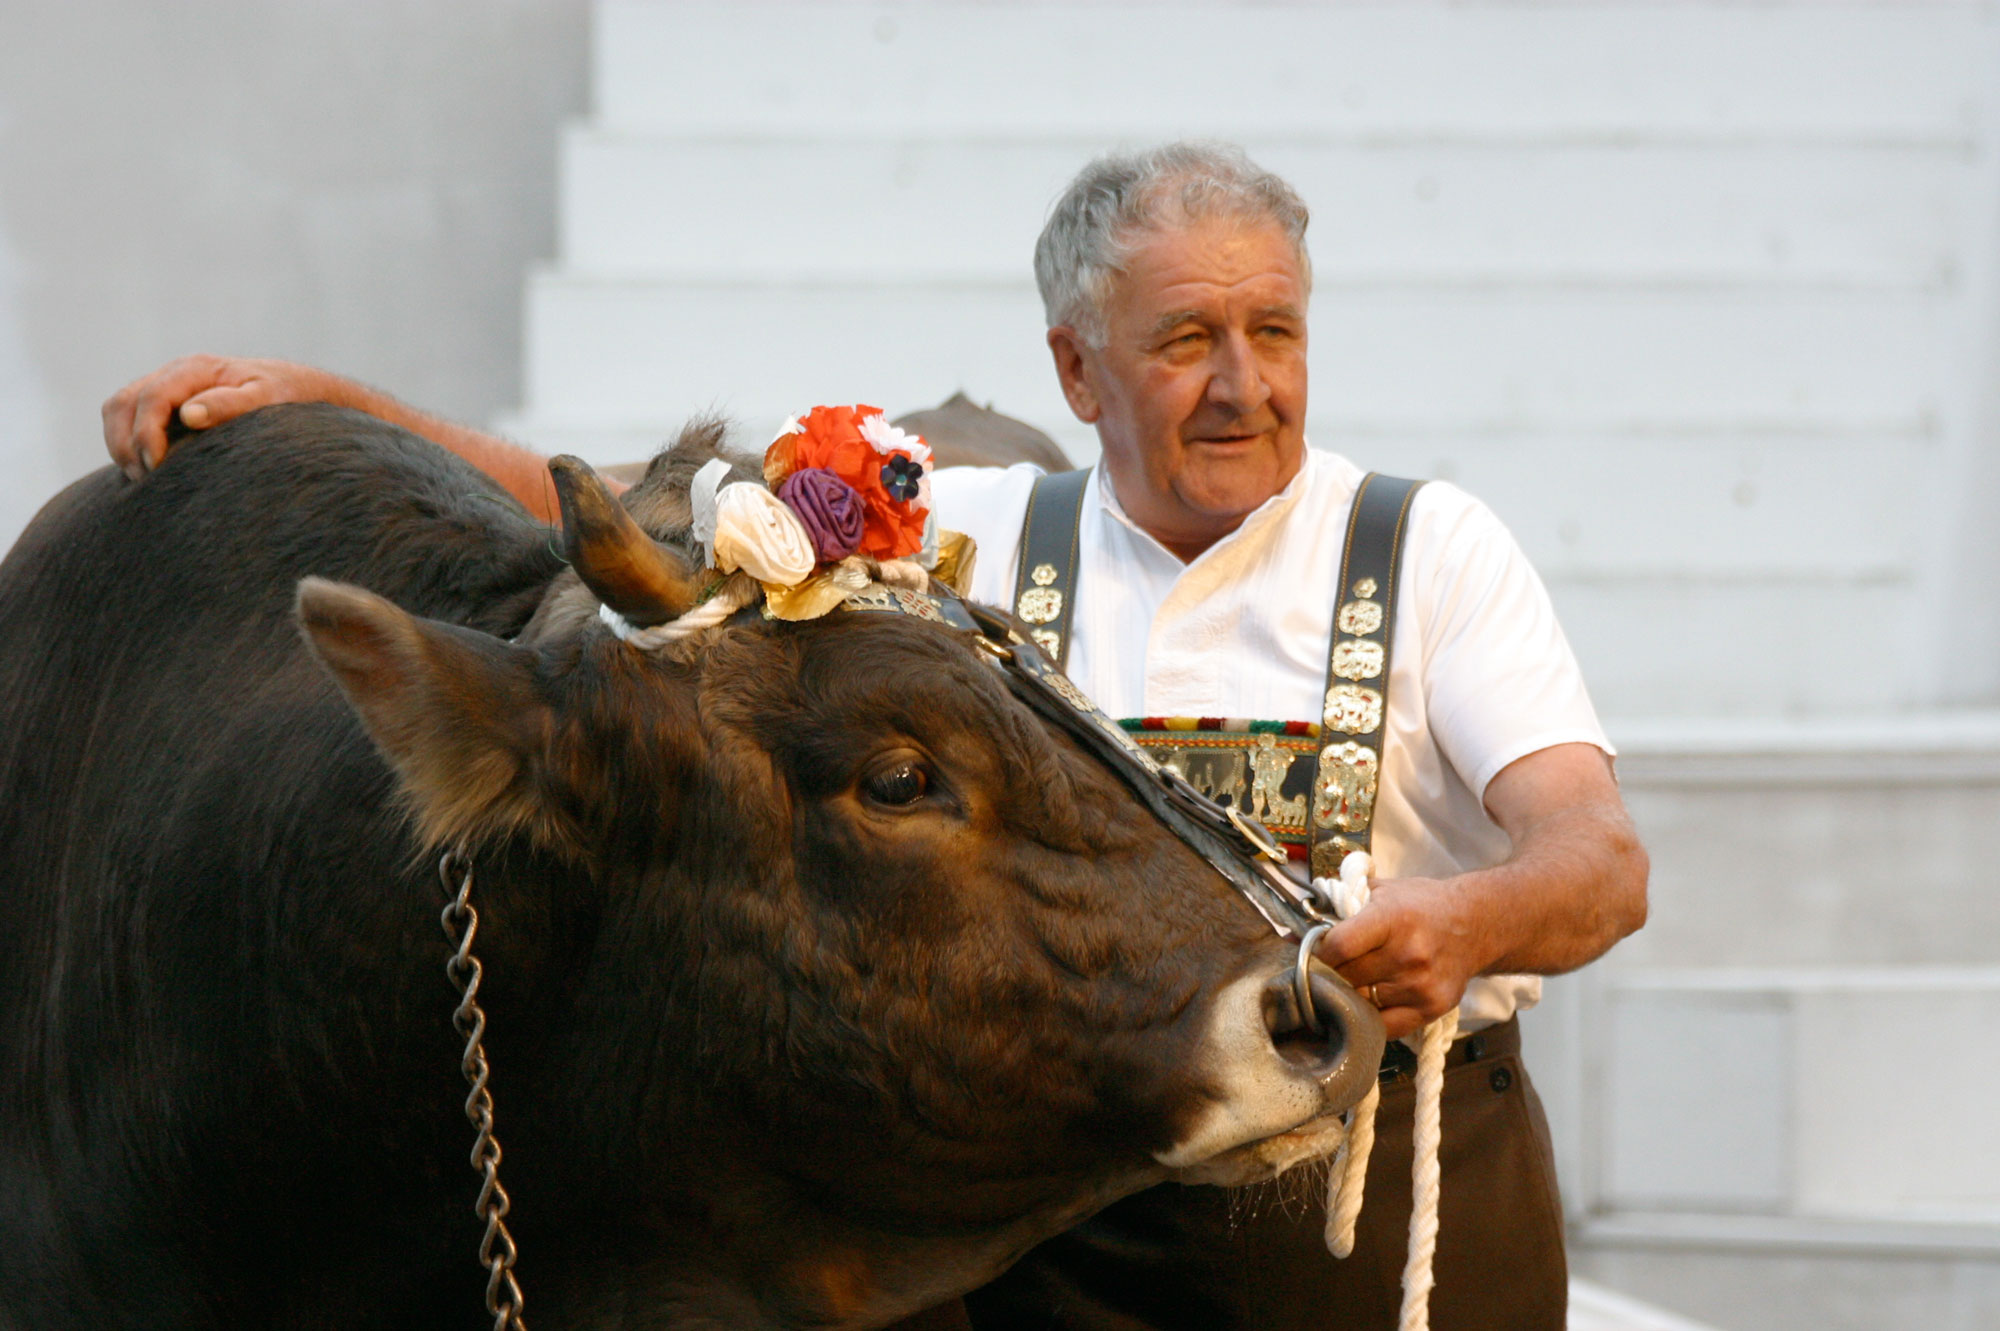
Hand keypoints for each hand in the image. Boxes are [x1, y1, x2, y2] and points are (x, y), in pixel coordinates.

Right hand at [103, 355, 336, 478]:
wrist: (295, 388)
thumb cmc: (284, 394)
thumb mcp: (266, 397)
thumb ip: (230, 404)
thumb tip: (189, 415)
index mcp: (195, 369)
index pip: (152, 397)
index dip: (146, 432)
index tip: (155, 465)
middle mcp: (174, 374)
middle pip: (124, 402)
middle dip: (125, 442)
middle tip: (143, 478)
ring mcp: (165, 387)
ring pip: (118, 409)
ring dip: (120, 444)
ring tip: (140, 477)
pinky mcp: (164, 405)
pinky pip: (128, 419)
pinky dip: (127, 443)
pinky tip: (144, 469)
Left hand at [1312, 876, 1487, 1040]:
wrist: (1476, 924)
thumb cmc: (1422, 905)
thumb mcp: (1383, 892)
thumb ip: (1340, 907)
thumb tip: (1292, 932)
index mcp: (1394, 919)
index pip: (1339, 947)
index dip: (1319, 953)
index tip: (1314, 954)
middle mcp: (1409, 954)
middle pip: (1346, 978)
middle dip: (1329, 976)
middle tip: (1324, 972)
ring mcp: (1421, 985)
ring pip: (1361, 1003)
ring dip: (1348, 997)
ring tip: (1348, 985)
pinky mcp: (1432, 1008)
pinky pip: (1384, 1026)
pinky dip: (1369, 1018)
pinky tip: (1366, 1005)